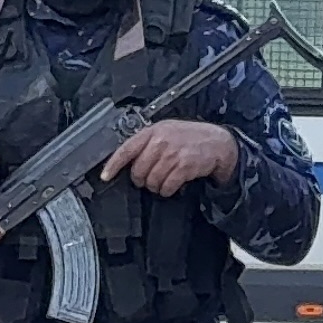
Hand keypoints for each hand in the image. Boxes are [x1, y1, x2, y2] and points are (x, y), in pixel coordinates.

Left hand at [104, 119, 239, 196]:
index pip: (126, 149)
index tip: (105, 176)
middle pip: (138, 170)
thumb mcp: (166, 131)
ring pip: (151, 181)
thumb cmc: (189, 138)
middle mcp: (161, 141)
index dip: (113, 165)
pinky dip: (167, 190)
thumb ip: (147, 143)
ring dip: (156, 186)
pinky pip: (166, 186)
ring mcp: (173, 154)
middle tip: (149, 178)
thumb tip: (127, 162)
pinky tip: (172, 184)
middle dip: (141, 179)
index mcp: (153, 131)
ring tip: (163, 180)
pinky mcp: (184, 166)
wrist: (217, 142)